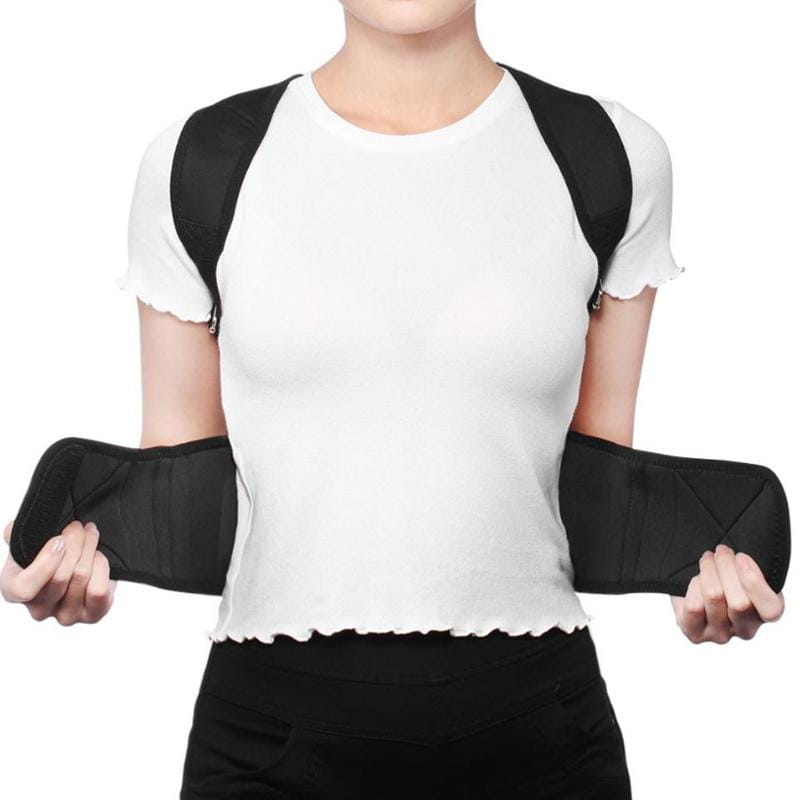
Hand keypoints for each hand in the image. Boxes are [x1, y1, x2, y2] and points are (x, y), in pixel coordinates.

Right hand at [1, 519, 115, 624]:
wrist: (81, 558)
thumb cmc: (53, 550)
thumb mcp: (31, 539)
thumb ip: (19, 534)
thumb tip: (12, 530)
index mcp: (14, 591)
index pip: (25, 588)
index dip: (44, 563)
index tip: (58, 540)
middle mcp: (38, 610)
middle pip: (60, 576)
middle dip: (74, 542)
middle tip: (79, 526)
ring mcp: (65, 616)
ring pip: (81, 577)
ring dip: (89, 548)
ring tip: (90, 534)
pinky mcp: (92, 615)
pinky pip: (99, 590)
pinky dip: (102, 566)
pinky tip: (98, 556)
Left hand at [671, 543, 783, 643]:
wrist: (690, 581)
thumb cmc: (722, 573)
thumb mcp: (742, 567)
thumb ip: (748, 568)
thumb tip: (742, 561)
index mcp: (766, 613)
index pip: (771, 610)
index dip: (755, 583)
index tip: (741, 557)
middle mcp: (746, 629)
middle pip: (740, 603)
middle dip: (726, 567)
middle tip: (721, 551)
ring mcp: (721, 635)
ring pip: (715, 597)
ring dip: (708, 571)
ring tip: (707, 560)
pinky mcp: (695, 634)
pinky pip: (694, 606)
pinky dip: (693, 586)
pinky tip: (696, 581)